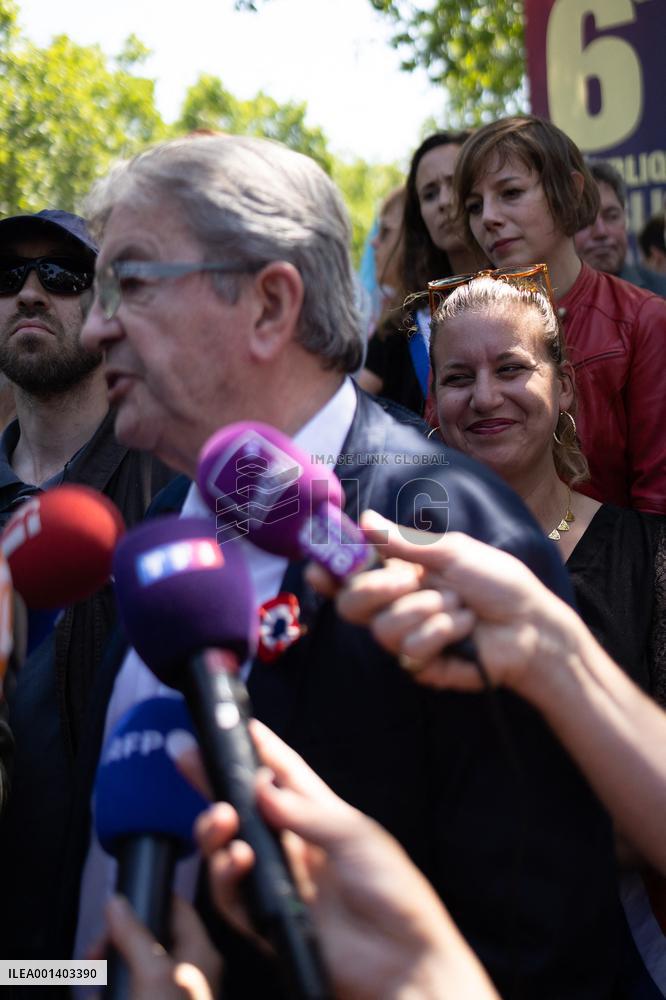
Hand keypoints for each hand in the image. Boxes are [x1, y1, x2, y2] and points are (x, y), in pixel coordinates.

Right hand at [99, 894, 221, 999]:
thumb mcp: (150, 972)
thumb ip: (134, 934)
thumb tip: (117, 902)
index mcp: (199, 952)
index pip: (178, 908)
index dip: (151, 898)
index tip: (120, 902)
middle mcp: (190, 969)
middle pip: (151, 937)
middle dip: (119, 940)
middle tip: (95, 951)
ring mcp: (173, 990)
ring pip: (137, 965)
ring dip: (111, 966)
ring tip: (93, 972)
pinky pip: (131, 988)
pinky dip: (114, 988)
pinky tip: (98, 994)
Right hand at [183, 719, 497, 999]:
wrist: (403, 961)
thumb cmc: (394, 892)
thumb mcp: (356, 838)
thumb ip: (306, 814)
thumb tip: (261, 787)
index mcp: (321, 814)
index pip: (284, 771)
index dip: (258, 745)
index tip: (229, 720)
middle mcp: (295, 843)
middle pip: (244, 805)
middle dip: (214, 780)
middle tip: (186, 757)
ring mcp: (280, 880)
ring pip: (230, 847)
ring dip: (215, 830)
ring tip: (221, 819)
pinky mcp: (269, 919)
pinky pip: (232, 896)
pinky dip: (225, 877)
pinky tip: (236, 862)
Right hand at [309, 510, 580, 700]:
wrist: (532, 624)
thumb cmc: (498, 582)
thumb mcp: (453, 552)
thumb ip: (404, 542)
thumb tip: (365, 519)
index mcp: (399, 572)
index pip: (350, 574)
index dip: (328, 571)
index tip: (318, 567)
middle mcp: (397, 605)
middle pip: (351, 605)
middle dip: (377, 589)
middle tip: (410, 580)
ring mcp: (407, 637)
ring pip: (383, 628)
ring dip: (427, 611)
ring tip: (459, 607)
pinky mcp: (422, 665)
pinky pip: (411, 650)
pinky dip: (443, 633)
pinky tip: (466, 630)